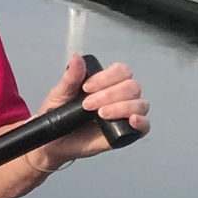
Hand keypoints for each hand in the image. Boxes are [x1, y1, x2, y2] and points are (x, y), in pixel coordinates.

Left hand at [32, 55, 151, 169]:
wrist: (53, 141)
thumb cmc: (58, 114)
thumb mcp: (60, 94)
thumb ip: (71, 77)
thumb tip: (76, 57)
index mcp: (107, 84)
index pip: (121, 71)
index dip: (107, 77)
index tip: (86, 88)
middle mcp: (121, 97)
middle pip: (132, 87)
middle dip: (110, 94)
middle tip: (87, 105)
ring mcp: (125, 115)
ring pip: (140, 104)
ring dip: (122, 107)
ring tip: (100, 114)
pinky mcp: (127, 133)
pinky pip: (145, 126)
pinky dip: (142, 122)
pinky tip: (131, 120)